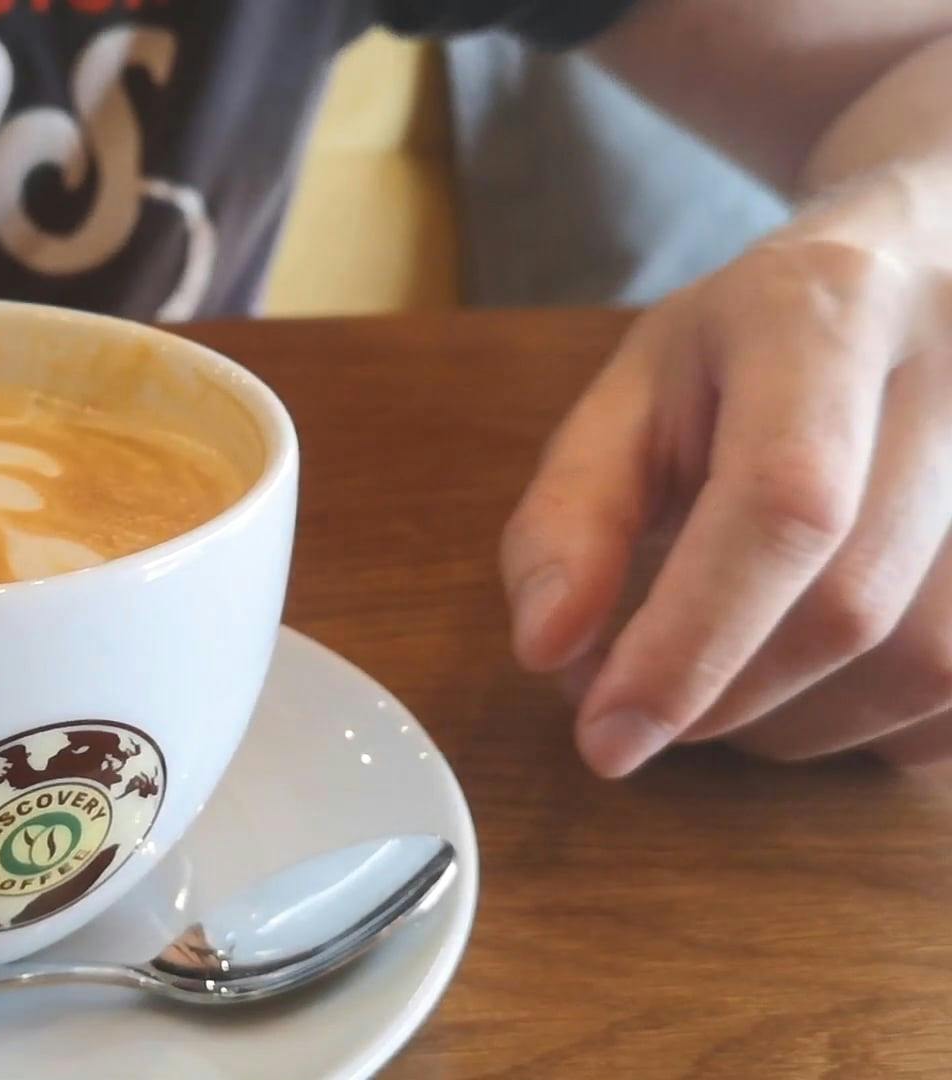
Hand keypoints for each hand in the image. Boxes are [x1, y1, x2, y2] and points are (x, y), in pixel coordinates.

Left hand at [502, 160, 951, 775]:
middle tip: (637, 705)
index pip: (783, 504)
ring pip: (930, 668)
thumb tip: (545, 648)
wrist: (927, 267)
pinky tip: (817, 687)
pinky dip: (878, 731)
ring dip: (798, 725)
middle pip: (854, 602)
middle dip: (722, 694)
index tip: (606, 737)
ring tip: (722, 689)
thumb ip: (574, 513)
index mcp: (828, 315)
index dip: (691, 642)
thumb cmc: (757, 345)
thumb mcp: (636, 393)